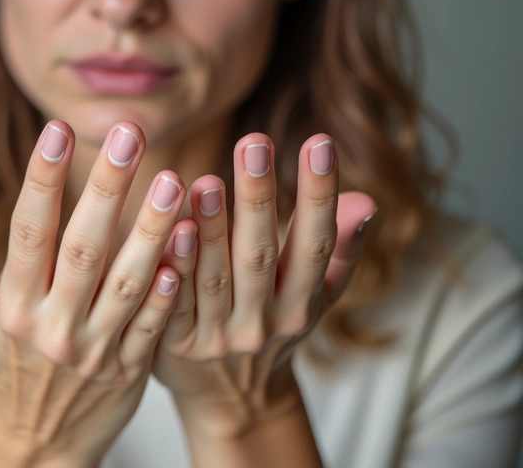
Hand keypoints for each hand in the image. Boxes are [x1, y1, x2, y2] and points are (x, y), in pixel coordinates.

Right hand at [0, 120, 190, 466]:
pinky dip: (170, 286)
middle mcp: (53, 325)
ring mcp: (95, 349)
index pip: (28, 231)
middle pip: (83, 246)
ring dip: (152, 231)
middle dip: (107, 187)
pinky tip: (190, 242)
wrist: (38, 445)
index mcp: (14, 304)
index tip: (58, 128)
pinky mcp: (129, 369)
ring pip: (126, 281)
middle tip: (131, 132)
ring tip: (174, 180)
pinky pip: (153, 323)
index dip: (42, 179)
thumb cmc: (4, 367)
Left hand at [153, 133, 376, 438]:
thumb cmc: (275, 322)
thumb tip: (368, 202)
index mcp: (303, 302)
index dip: (319, 194)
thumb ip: (339, 249)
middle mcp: (265, 321)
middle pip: (261, 254)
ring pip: (216, 278)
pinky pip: (174, 304)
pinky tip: (171, 229)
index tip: (319, 141)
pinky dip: (176, 268)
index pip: (316, 243)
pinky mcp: (177, 344)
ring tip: (208, 180)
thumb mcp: (313, 293)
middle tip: (255, 142)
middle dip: (259, 197)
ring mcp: (220, 336)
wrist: (232, 398)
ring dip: (212, 229)